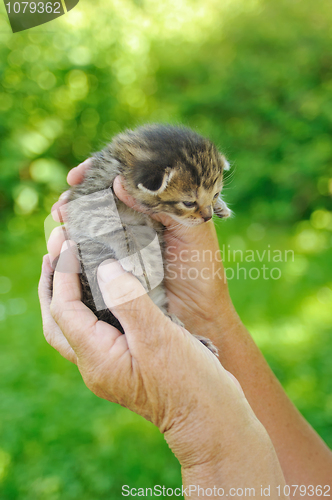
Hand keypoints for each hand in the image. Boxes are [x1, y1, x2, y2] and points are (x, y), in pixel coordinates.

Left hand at [38, 243, 287, 497]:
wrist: (210, 420)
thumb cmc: (189, 381)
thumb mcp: (159, 336)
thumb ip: (128, 299)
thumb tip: (103, 268)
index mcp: (98, 359)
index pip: (65, 309)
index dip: (64, 274)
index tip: (71, 243)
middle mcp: (95, 365)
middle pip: (57, 321)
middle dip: (51, 284)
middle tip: (55, 250)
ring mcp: (108, 367)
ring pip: (71, 327)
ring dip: (65, 295)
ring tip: (68, 265)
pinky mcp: (122, 363)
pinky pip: (92, 330)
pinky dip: (87, 306)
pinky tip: (100, 290)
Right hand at [51, 160, 240, 342]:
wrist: (199, 315)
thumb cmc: (202, 270)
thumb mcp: (191, 230)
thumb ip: (165, 203)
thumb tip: (121, 181)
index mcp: (161, 206)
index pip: (128, 178)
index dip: (102, 171)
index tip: (81, 173)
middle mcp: (141, 220)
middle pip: (105, 197)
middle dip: (82, 193)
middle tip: (67, 195)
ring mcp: (127, 243)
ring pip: (94, 220)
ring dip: (74, 213)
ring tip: (61, 213)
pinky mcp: (117, 266)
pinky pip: (92, 248)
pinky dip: (76, 241)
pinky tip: (64, 236)